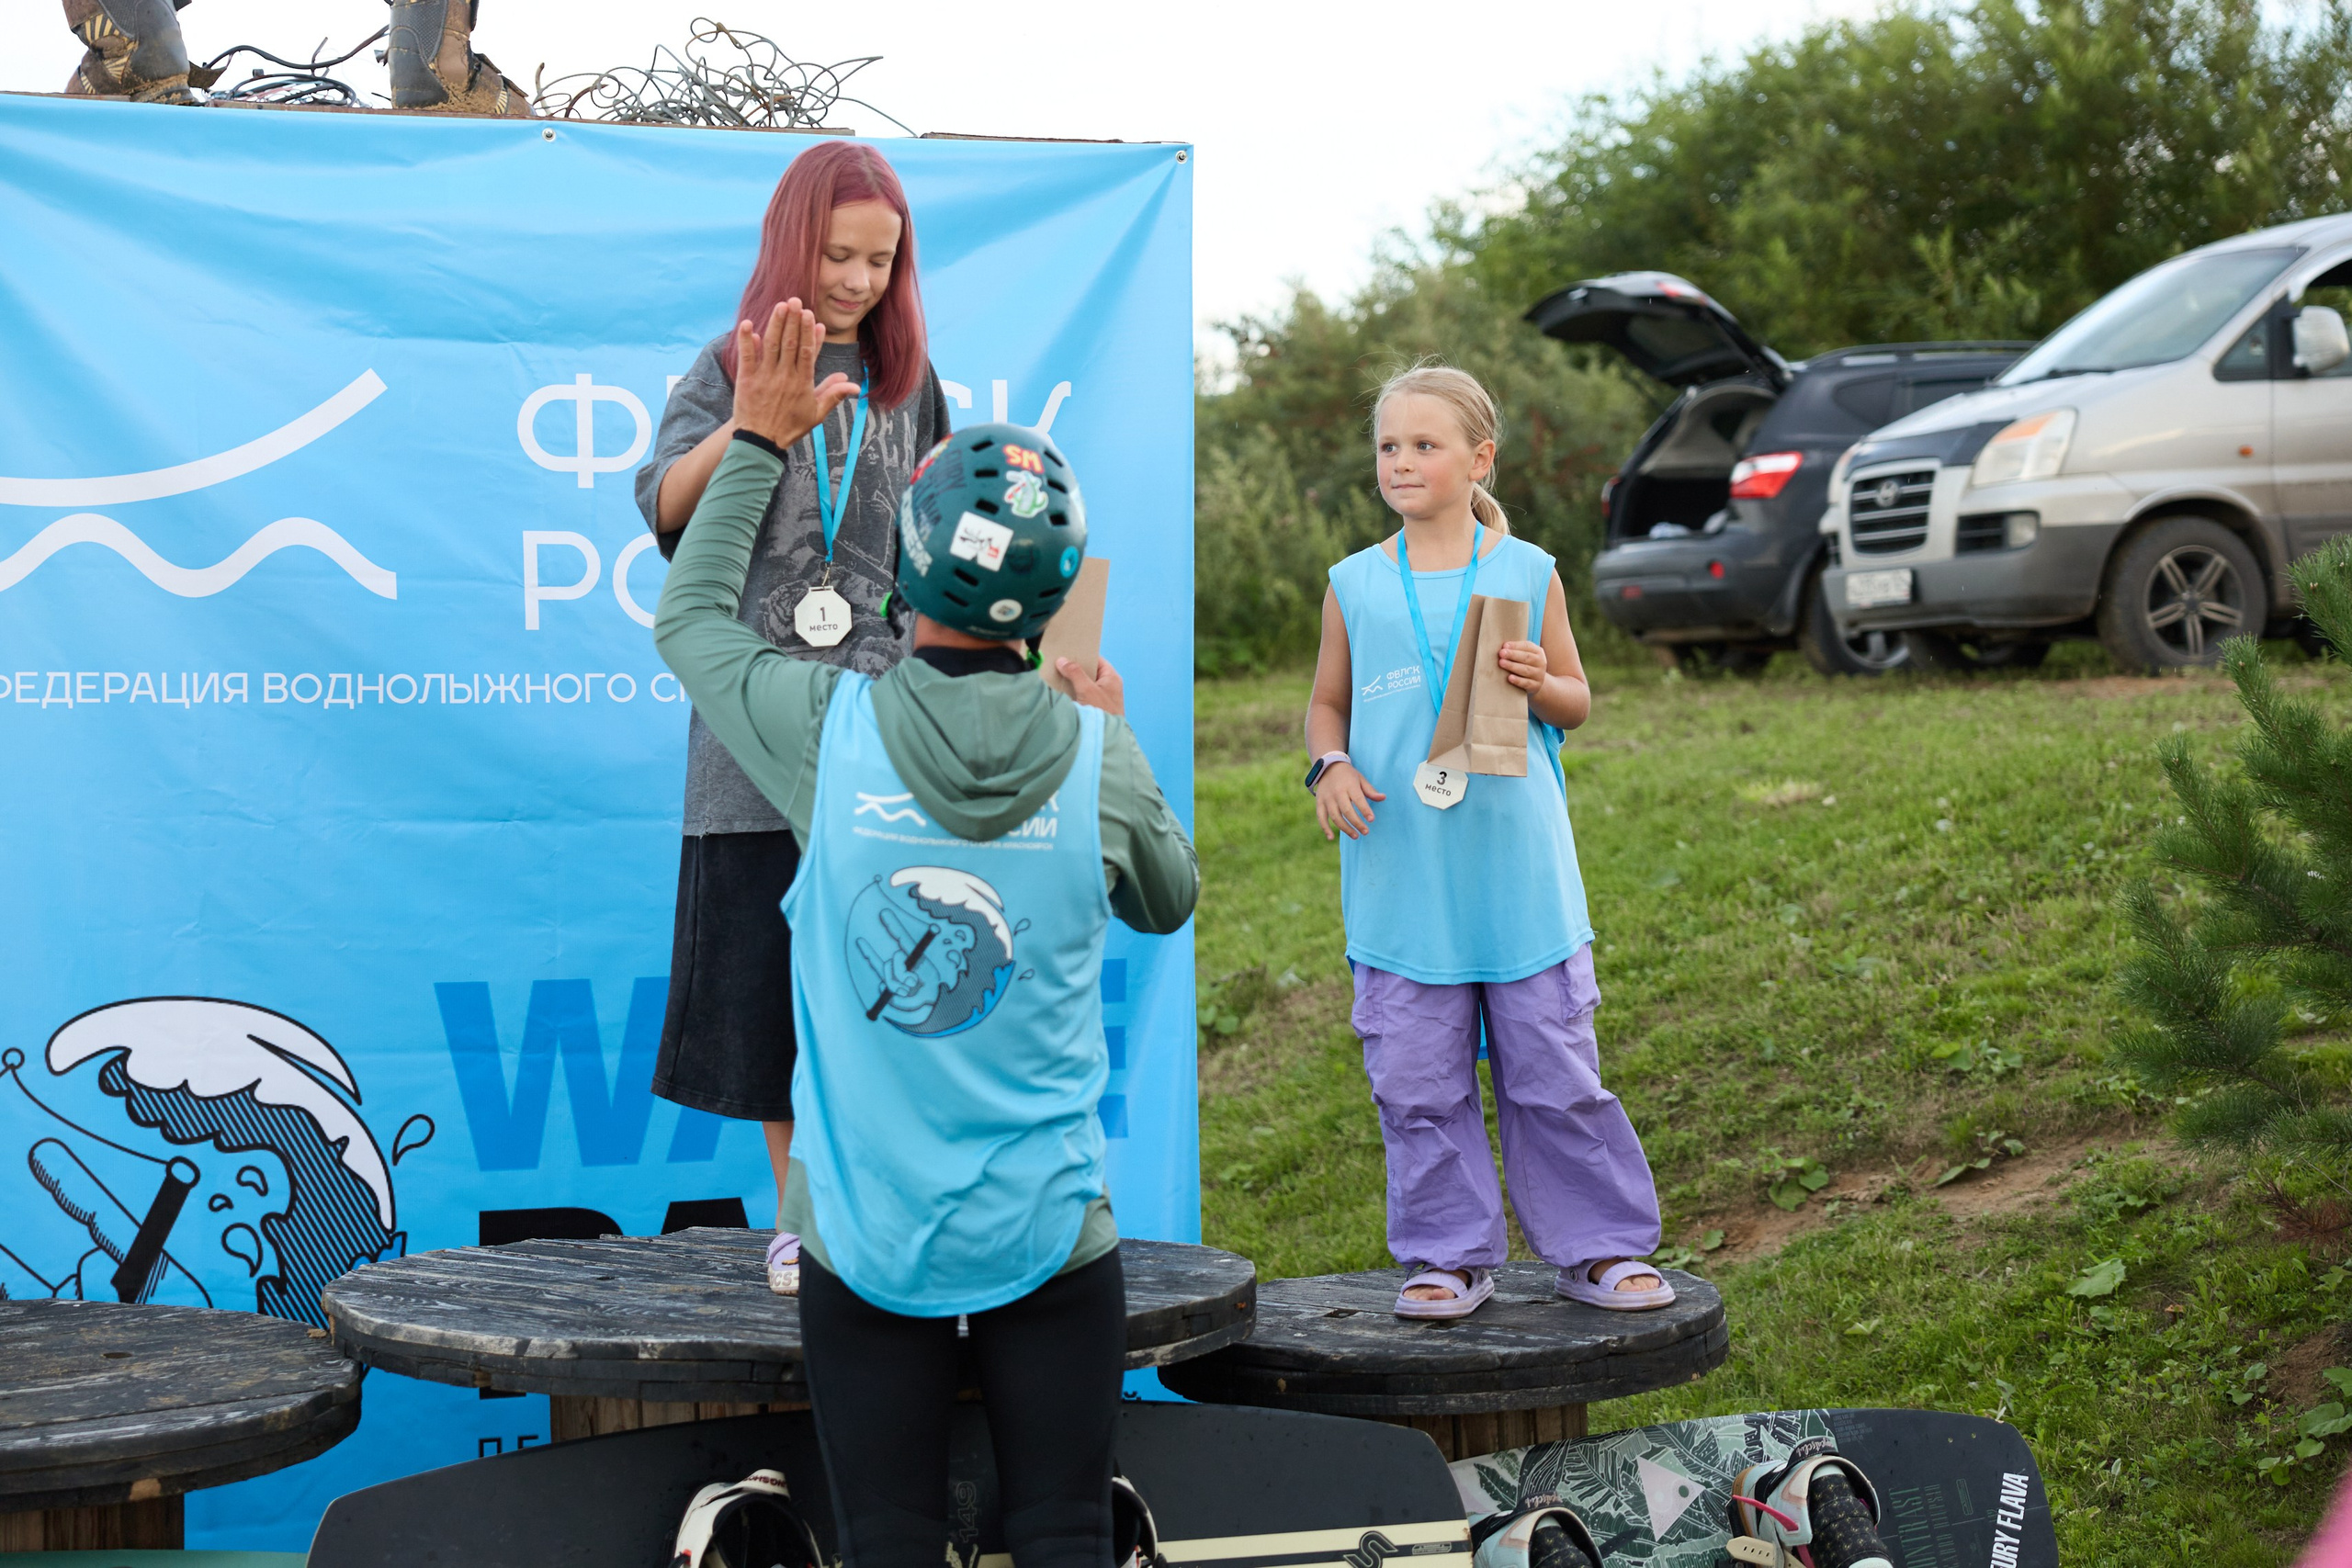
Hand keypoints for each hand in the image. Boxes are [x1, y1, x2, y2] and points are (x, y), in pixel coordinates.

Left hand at [732, 300, 858, 449]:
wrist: (761, 441)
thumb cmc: (790, 426)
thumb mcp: (816, 414)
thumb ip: (833, 395)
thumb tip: (854, 385)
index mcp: (802, 383)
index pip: (808, 352)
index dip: (809, 332)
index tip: (811, 315)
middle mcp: (784, 376)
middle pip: (790, 343)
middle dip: (793, 320)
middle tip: (795, 300)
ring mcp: (764, 377)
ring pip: (771, 345)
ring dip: (776, 324)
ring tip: (780, 305)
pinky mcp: (747, 379)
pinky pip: (746, 356)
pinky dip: (747, 340)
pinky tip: (748, 324)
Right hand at [1058, 654, 1123, 715]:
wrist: (1105, 740)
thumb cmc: (1101, 713)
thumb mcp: (1087, 689)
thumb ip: (1075, 673)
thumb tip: (1062, 661)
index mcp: (1112, 678)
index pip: (1097, 660)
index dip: (1083, 656)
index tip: (1068, 652)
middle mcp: (1109, 686)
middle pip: (1090, 672)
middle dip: (1075, 669)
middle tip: (1059, 663)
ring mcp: (1102, 698)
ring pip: (1085, 684)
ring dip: (1073, 681)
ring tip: (1057, 675)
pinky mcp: (1095, 708)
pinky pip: (1083, 696)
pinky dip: (1074, 692)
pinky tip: (1062, 691)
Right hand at [1314, 762, 1383, 839]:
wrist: (1328, 767)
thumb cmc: (1348, 775)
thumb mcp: (1360, 779)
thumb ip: (1370, 791)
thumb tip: (1383, 798)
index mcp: (1349, 785)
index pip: (1358, 799)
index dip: (1365, 810)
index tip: (1371, 820)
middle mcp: (1337, 793)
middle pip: (1347, 811)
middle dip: (1357, 823)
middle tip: (1366, 832)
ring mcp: (1327, 799)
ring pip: (1335, 817)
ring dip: (1345, 828)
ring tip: (1355, 836)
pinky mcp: (1319, 803)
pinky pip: (1321, 818)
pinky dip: (1325, 828)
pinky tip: (1331, 838)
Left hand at [1498, 638, 1548, 692]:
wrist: (1536, 682)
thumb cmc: (1526, 665)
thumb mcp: (1525, 655)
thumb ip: (1516, 650)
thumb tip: (1503, 647)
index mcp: (1538, 651)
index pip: (1527, 646)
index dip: (1516, 645)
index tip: (1504, 645)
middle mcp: (1540, 662)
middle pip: (1526, 657)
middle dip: (1513, 654)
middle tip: (1501, 653)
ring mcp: (1539, 674)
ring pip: (1526, 670)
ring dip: (1513, 666)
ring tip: (1501, 663)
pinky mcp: (1536, 685)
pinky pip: (1526, 683)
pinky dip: (1518, 680)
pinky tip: (1509, 678)